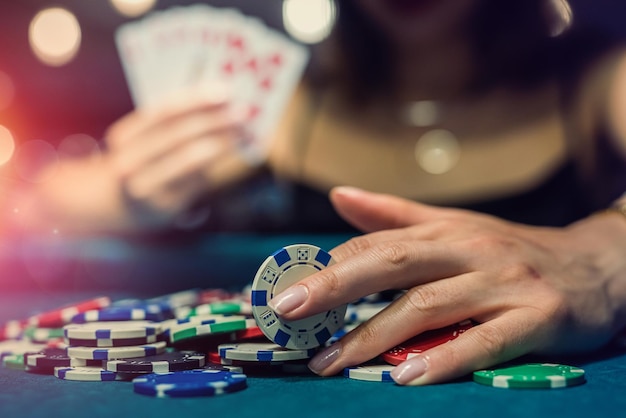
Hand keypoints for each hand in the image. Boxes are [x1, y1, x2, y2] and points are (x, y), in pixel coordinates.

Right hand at [104, 86, 245, 228]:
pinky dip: (217, 163)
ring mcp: (145, 186)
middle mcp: (129, 161)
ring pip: (189, 159)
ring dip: (221, 142)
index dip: (196, 100)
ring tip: (244, 131)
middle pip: (178, 134)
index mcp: (124, 136)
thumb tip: (223, 99)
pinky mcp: (165, 205)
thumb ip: (179, 120)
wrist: (127, 204)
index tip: (225, 92)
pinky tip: (234, 150)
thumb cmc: (148, 160)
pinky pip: (197, 180)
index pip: (163, 112)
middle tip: (244, 112)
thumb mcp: (151, 138)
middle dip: (214, 121)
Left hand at [268, 186, 625, 384]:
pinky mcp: (537, 317)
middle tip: (289, 311)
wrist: (596, 265)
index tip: (286, 287)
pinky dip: (446, 359)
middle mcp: (470, 250)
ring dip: (376, 334)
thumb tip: (340, 197)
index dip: (329, 264)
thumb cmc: (512, 250)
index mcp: (445, 231)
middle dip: (336, 287)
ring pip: (429, 306)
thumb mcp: (455, 226)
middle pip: (394, 265)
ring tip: (333, 362)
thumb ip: (395, 215)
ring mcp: (503, 283)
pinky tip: (408, 376)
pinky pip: (485, 341)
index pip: (377, 243)